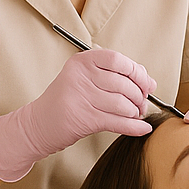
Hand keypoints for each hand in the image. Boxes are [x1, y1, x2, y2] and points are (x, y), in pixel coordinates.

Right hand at [0, 49, 154, 181]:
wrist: (38, 124)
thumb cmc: (67, 100)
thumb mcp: (85, 79)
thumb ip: (116, 76)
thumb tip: (151, 83)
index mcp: (81, 61)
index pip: (118, 60)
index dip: (137, 72)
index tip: (145, 84)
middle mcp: (80, 76)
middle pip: (123, 84)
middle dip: (139, 97)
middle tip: (141, 105)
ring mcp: (80, 97)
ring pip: (122, 104)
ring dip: (135, 113)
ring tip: (135, 115)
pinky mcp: (83, 119)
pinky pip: (117, 122)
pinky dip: (134, 127)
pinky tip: (142, 129)